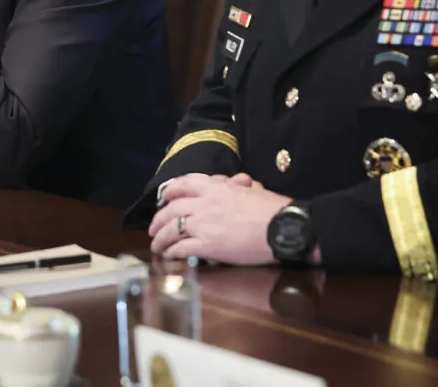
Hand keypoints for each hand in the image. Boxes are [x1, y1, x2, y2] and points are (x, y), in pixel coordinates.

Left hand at [149, 174, 290, 265]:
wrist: (283, 227)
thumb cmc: (273, 209)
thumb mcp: (252, 189)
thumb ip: (237, 185)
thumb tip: (236, 181)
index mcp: (215, 188)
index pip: (183, 184)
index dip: (169, 192)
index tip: (163, 198)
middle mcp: (204, 203)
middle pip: (171, 210)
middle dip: (158, 220)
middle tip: (154, 228)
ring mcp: (204, 224)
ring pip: (170, 229)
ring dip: (160, 238)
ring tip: (156, 245)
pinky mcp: (208, 246)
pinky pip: (181, 248)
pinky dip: (171, 252)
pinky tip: (168, 256)